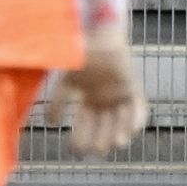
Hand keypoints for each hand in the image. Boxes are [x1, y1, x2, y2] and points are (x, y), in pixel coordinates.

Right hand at [48, 30, 148, 156]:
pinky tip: (132, 130)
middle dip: (95, 138)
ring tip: (114, 144)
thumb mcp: (64, 75)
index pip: (80, 120)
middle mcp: (103, 98)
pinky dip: (136, 119)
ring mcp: (119, 93)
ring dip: (117, 133)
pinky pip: (138, 107)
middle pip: (99, 124)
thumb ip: (56, 96)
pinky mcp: (133, 88)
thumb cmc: (81, 50)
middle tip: (90, 151)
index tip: (71, 147)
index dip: (78, 135)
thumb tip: (48, 119)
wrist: (101, 34)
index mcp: (85, 95)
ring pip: (118, 119)